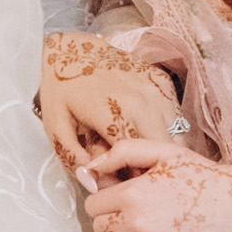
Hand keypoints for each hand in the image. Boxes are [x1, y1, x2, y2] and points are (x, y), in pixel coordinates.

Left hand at [39, 53, 185, 179]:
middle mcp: (145, 102)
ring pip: (175, 137)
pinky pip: (175, 119)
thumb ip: (74, 158)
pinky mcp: (164, 83)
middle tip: (131, 171)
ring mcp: (158, 90)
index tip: (119, 182)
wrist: (73, 47)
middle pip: (163, 152)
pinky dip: (164, 131)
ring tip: (138, 153)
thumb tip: (92, 184)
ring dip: (160, 150)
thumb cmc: (62, 86)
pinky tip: (144, 132)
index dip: (130, 178)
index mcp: (117, 113)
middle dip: (151, 167)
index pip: (138, 162)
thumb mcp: (56, 126)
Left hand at [83, 149, 231, 231]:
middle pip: (99, 227)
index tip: (123, 193)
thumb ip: (121, 154)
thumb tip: (86, 170)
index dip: (105, 197)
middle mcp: (138, 225)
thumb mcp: (162, 152)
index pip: (92, 204)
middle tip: (136, 209)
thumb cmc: (201, 175)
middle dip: (111, 218)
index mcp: (135, 194)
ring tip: (139, 228)